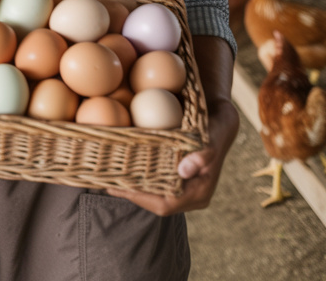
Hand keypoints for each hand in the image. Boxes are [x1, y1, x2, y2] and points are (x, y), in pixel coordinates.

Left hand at [106, 98, 240, 215]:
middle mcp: (192, 196)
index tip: (118, 186)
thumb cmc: (216, 128)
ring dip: (132, 189)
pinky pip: (155, 185)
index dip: (141, 198)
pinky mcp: (177, 180)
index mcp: (200, 193)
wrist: (220, 121)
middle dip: (131, 194)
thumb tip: (183, 170)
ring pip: (153, 196)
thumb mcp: (213, 136)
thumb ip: (204, 153)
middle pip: (156, 203)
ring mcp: (184, 189)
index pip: (166, 204)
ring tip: (107, 178)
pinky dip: (138, 180)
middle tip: (105, 182)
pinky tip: (122, 170)